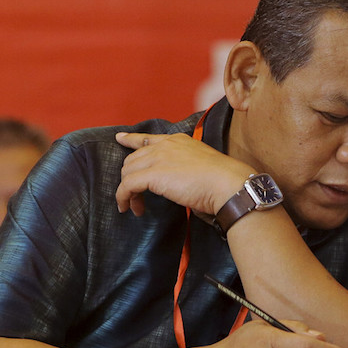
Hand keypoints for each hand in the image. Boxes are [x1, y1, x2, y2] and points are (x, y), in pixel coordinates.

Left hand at [115, 132, 250, 215]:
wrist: (227, 184)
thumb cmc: (222, 180)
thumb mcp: (202, 164)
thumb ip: (186, 167)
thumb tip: (181, 184)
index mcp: (178, 141)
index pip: (148, 139)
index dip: (131, 140)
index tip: (120, 139)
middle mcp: (165, 146)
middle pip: (133, 159)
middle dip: (130, 177)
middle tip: (138, 196)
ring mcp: (158, 158)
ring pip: (127, 172)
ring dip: (128, 191)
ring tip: (137, 206)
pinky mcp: (153, 175)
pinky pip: (127, 186)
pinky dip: (123, 198)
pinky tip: (128, 208)